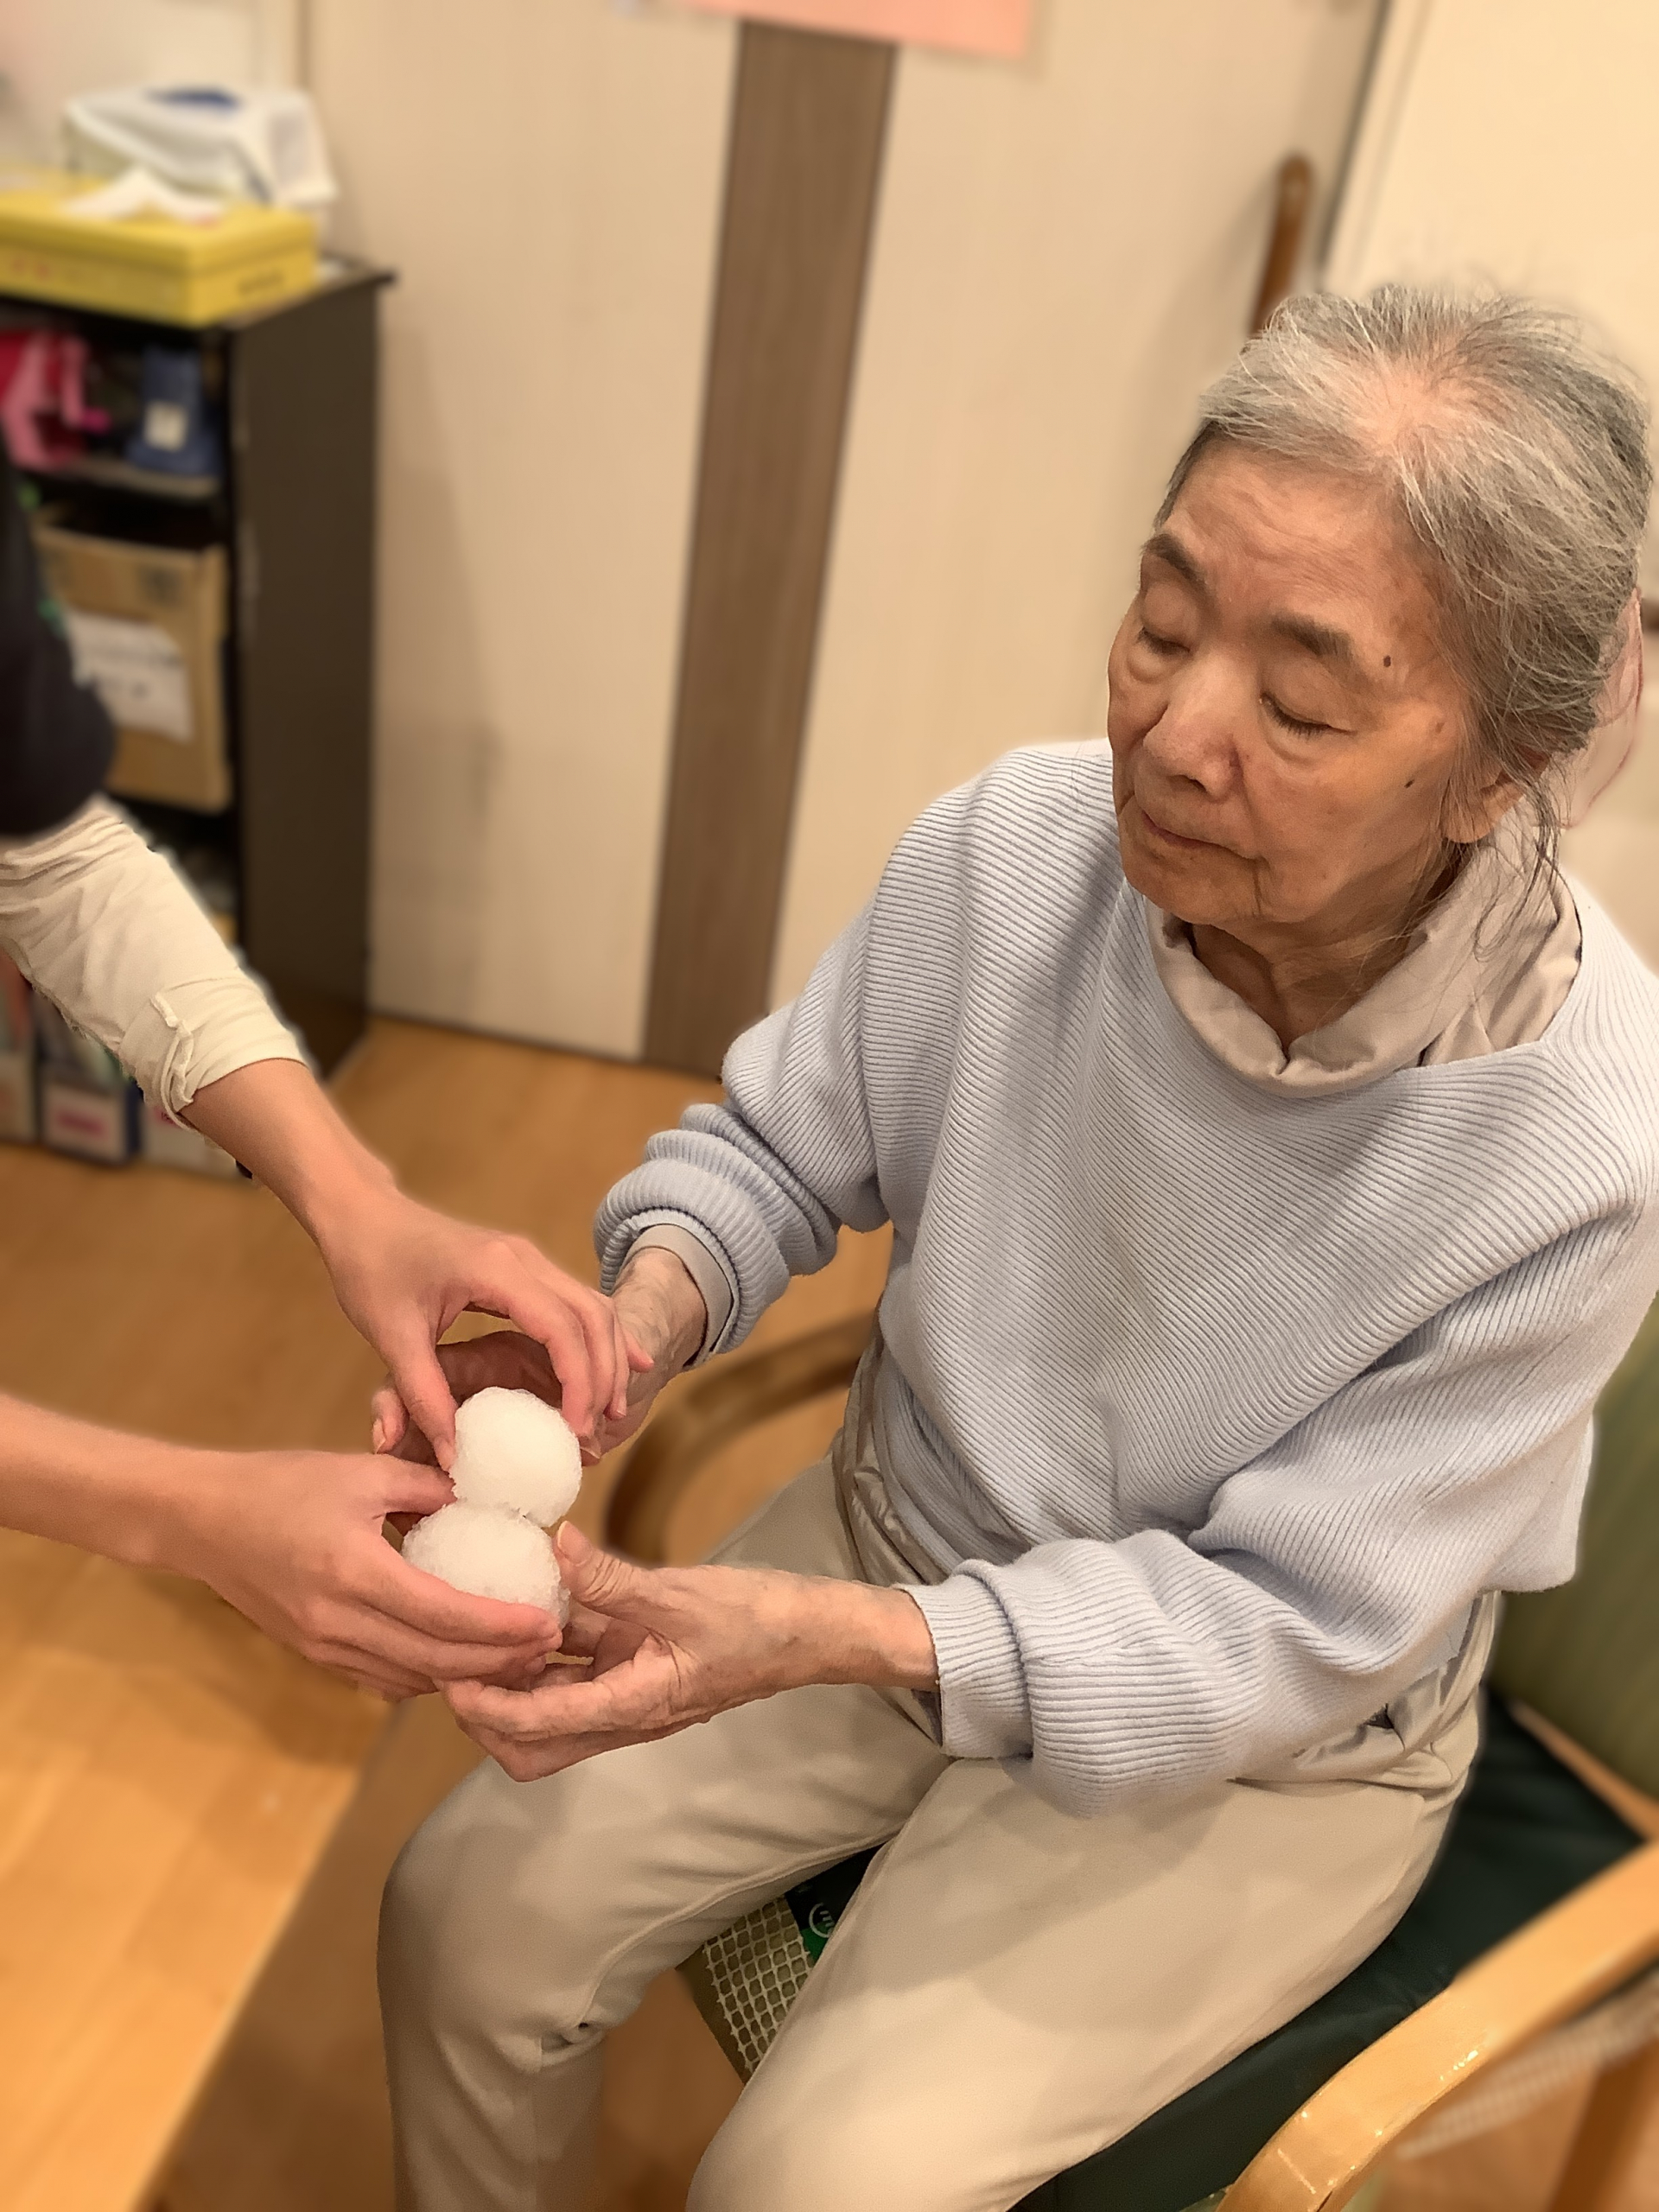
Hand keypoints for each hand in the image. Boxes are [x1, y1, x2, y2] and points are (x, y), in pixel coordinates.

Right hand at [167, 1446, 561, 1699]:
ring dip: (467, 1675)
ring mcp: (324, 1645)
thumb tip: (483, 1498)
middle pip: (435, 1661)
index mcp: (354, 1572)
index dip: (502, 1627)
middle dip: (498, 1660)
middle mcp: (339, 1621)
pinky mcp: (315, 1653)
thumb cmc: (280, 1485)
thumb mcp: (362, 1470)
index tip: (547, 1621)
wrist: (201, 1520)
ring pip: (411, 1678)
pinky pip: (383, 1677)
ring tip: (516, 1657)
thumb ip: (428, 1485)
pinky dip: (427, 1675)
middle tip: (548, 1644)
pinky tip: (459, 1660)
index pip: (445, 1616)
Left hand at [320, 1185, 649, 1463]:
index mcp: (495, 1270)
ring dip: (609, 1357)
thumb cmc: (370, 1269)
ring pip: (592, 1306)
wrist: (362, 1214)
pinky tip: (625, 1362)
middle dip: (604, 1376)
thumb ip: (424, 1397)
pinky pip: (577, 1300)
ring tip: (613, 1411)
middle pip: (591, 1316)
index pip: (560, 1327)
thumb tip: (454, 1457)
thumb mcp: (391, 1337)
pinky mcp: (523, 1265)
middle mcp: (523, 1257)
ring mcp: (527, 1258)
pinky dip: (601, 1335)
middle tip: (598, 1431)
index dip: (578, 1381)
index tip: (576, 1428)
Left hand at [444, 1522, 937, 1781]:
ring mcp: (628, 1696)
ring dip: (514, 1684)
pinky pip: (577, 1674)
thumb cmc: (755, 1618)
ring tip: (486, 1631)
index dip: (488, 1708)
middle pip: (533, 1747)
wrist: (808, 1632)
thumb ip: (612, 1577)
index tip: (449, 1681)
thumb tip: (553, 1545)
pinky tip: (531, 1606)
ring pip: (550, 1713)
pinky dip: (547, 1654)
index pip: (541, 1724)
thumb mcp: (681, 1592)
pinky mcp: (635, 1671)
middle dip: (488, 1718)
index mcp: (634, 1706)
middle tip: (459, 1662)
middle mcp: (623, 1714)